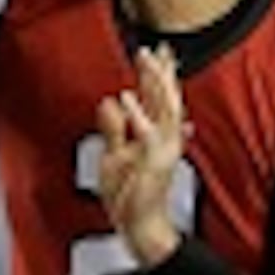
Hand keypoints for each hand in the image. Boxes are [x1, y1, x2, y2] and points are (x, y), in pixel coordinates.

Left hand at [92, 46, 185, 266]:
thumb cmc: (129, 196)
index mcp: (155, 136)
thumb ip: (112, 128)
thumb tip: (108, 101)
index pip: (158, 99)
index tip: (153, 52)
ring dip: (155, 84)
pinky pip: (146, 133)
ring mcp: (163, 150)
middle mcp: (164, 140)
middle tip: (152, 48)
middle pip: (166, 98)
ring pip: (165, 109)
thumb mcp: (114, 155)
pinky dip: (136, 115)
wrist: (138, 226)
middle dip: (159, 72)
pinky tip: (126, 98)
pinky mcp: (155, 162)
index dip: (157, 75)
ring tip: (147, 61)